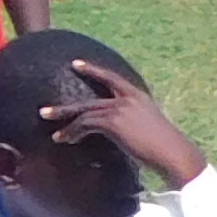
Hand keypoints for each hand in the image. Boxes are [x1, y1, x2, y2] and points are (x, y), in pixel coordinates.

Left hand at [32, 55, 201, 183]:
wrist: (172, 153)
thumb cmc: (164, 146)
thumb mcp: (148, 126)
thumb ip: (132, 121)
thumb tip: (119, 129)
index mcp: (139, 96)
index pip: (113, 78)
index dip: (94, 70)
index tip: (75, 64)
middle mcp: (128, 99)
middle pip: (90, 99)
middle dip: (66, 108)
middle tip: (44, 111)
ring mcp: (119, 109)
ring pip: (84, 113)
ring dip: (66, 126)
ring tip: (54, 136)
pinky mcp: (112, 122)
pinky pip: (86, 124)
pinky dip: (74, 133)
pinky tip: (67, 140)